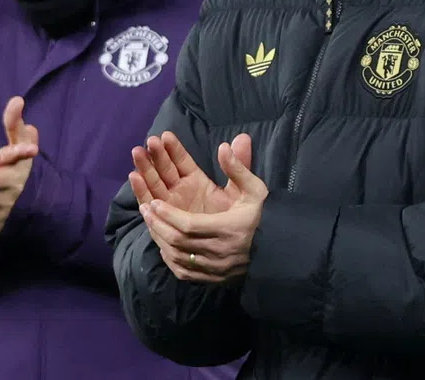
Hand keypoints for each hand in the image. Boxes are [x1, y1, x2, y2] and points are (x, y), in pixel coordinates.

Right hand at [130, 131, 251, 214]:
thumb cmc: (246, 216)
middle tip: (146, 143)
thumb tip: (243, 137)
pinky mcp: (166, 225)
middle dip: (153, 157)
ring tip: (137, 154)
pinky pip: (152, 209)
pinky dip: (143, 193)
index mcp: (197, 181)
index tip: (164, 136)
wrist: (243, 247)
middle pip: (163, 172)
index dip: (173, 149)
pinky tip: (136, 179)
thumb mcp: (248, 188)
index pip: (181, 161)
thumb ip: (240, 165)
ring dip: (145, 171)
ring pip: (154, 188)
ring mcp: (172, 209)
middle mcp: (181, 193)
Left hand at [140, 141, 268, 284]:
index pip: (189, 226)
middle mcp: (219, 253)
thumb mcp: (255, 189)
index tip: (154, 202)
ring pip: (178, 258)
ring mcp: (215, 269)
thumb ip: (239, 168)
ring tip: (150, 221)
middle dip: (158, 224)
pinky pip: (184, 272)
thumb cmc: (264, 215)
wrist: (279, 248)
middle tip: (146, 208)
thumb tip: (225, 145)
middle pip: (178, 242)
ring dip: (160, 239)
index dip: (169, 215)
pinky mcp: (213, 279)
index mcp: (228, 230)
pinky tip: (164, 245)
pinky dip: (170, 258)